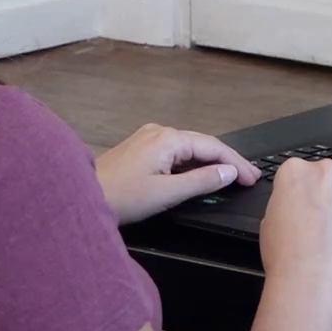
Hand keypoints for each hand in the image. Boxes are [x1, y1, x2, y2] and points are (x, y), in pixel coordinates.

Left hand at [95, 123, 259, 224]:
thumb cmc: (120, 197)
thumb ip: (202, 181)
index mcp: (168, 139)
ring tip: (230, 178)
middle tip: (248, 179)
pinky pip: (175, 154)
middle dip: (227, 162)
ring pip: (189, 149)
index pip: (213, 147)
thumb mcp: (167, 193)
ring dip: (210, 163)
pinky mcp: (140, 150)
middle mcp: (159, 132)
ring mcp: (148, 139)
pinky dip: (192, 165)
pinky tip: (199, 175)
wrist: (79, 197)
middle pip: (203, 145)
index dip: (236, 163)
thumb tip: (228, 173)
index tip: (253, 178)